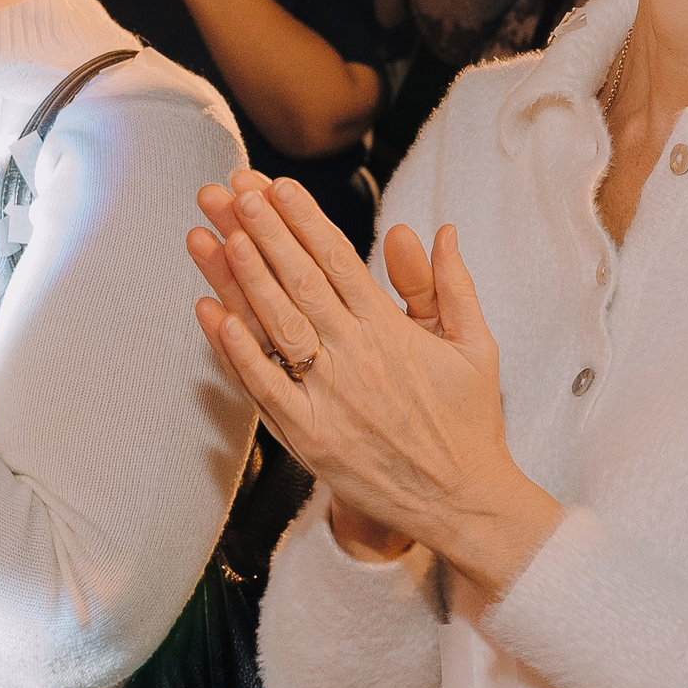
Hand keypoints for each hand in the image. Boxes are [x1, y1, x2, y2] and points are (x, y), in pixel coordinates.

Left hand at [187, 173, 562, 595]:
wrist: (464, 502)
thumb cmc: (471, 423)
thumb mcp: (476, 345)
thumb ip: (450, 285)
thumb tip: (437, 231)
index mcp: (392, 330)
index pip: (338, 259)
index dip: (303, 218)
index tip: (275, 185)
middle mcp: (356, 356)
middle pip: (298, 280)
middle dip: (260, 229)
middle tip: (229, 190)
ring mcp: (328, 398)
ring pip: (275, 323)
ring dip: (239, 276)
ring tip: (211, 232)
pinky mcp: (310, 438)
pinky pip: (263, 387)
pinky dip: (235, 350)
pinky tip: (210, 313)